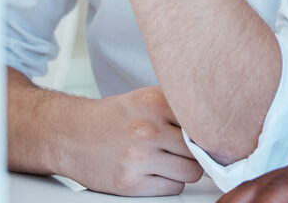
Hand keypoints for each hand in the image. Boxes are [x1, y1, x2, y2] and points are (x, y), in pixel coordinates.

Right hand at [60, 86, 204, 196]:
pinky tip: (157, 172)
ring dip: (186, 169)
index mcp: (155, 103)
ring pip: (191, 172)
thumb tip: (216, 119)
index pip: (204, 120)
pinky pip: (173, 188)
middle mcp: (148, 129)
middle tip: (187, 149)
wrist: (71, 135)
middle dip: (198, 151)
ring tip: (171, 160)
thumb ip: (177, 106)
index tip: (213, 133)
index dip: (210, 129)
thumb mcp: (146, 98)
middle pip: (201, 149)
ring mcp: (139, 158)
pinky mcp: (130, 183)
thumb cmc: (113, 118)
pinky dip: (170, 183)